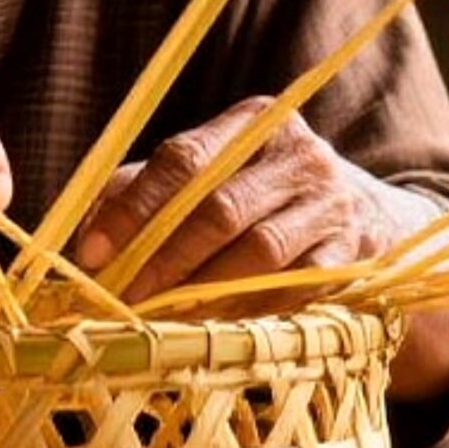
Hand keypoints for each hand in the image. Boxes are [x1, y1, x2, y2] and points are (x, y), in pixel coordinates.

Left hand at [72, 96, 396, 305]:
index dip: (134, 208)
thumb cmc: (260, 196)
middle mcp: (298, 154)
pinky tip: (219, 325)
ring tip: (164, 319)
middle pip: (220, 208)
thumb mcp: (209, 176)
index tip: (95, 252)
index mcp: (253, 122)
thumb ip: (142, 194)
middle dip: (165, 258)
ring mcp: (332, 203)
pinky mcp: (354, 252)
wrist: (363, 216)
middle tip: (126, 298)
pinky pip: (296, 289)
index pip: (185, 158)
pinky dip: (252, 310)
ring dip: (205, 291)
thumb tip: (84, 243)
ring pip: (259, 253)